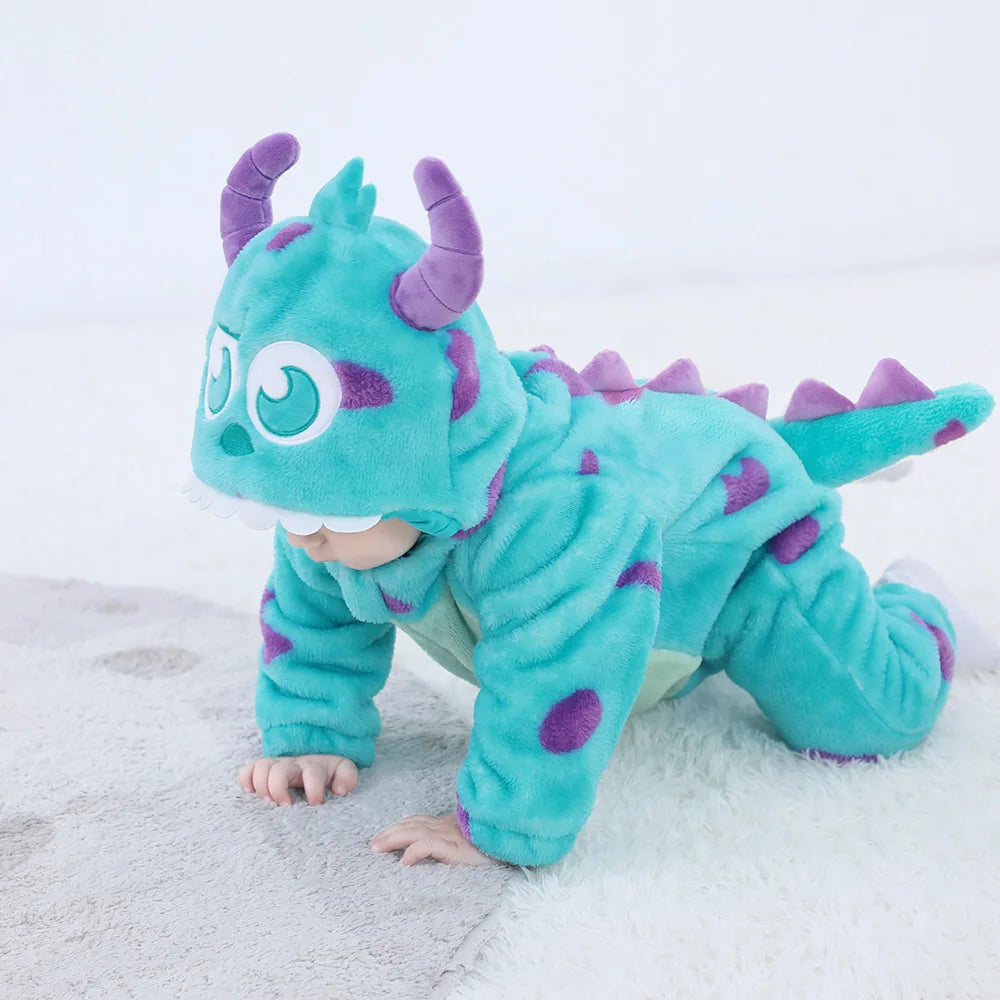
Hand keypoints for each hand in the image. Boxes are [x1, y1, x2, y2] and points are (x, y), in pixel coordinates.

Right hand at [238, 754, 358, 805]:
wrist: (319, 765)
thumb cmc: (331, 776)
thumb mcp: (343, 774)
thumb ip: (347, 778)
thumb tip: (340, 789)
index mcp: (315, 767)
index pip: (313, 773)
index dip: (314, 789)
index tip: (316, 804)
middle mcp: (294, 765)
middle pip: (279, 771)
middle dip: (278, 789)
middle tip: (284, 806)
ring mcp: (278, 766)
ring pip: (262, 767)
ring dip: (262, 786)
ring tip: (267, 803)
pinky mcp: (264, 771)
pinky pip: (248, 769)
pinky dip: (246, 780)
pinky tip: (250, 793)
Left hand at [370, 812, 497, 866]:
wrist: (512, 842)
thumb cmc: (492, 845)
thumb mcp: (468, 840)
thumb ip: (451, 842)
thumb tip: (430, 852)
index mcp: (448, 825)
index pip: (418, 820)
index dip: (399, 826)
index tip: (383, 835)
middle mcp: (446, 827)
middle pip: (412, 824)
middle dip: (390, 832)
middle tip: (373, 844)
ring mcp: (450, 836)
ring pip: (415, 832)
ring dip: (393, 838)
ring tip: (378, 848)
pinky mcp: (456, 848)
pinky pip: (429, 846)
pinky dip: (414, 851)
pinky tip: (404, 860)